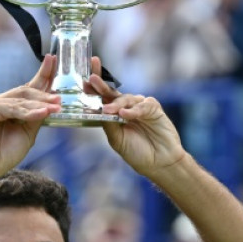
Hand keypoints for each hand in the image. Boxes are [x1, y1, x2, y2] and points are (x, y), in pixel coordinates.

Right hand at [0, 55, 59, 180]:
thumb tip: (53, 104)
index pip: (28, 88)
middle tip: (61, 96)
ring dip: (41, 103)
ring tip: (57, 106)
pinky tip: (43, 113)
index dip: (42, 75)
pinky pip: (13, 109)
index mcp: (9, 105)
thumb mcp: (28, 133)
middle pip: (26, 91)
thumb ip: (37, 117)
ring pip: (21, 100)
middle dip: (45, 92)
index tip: (54, 61)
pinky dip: (29, 112)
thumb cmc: (3, 153)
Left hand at [88, 57, 187, 176]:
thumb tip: (99, 109)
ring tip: (107, 110)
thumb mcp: (117, 139)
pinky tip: (125, 114)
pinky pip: (142, 106)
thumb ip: (108, 124)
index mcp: (114, 114)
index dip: (94, 88)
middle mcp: (126, 107)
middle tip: (93, 79)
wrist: (159, 163)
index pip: (102, 98)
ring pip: (126, 98)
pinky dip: (133, 110)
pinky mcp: (154, 109)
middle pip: (112, 92)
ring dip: (116, 103)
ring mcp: (140, 106)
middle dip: (102, 84)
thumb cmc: (137, 153)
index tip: (84, 80)